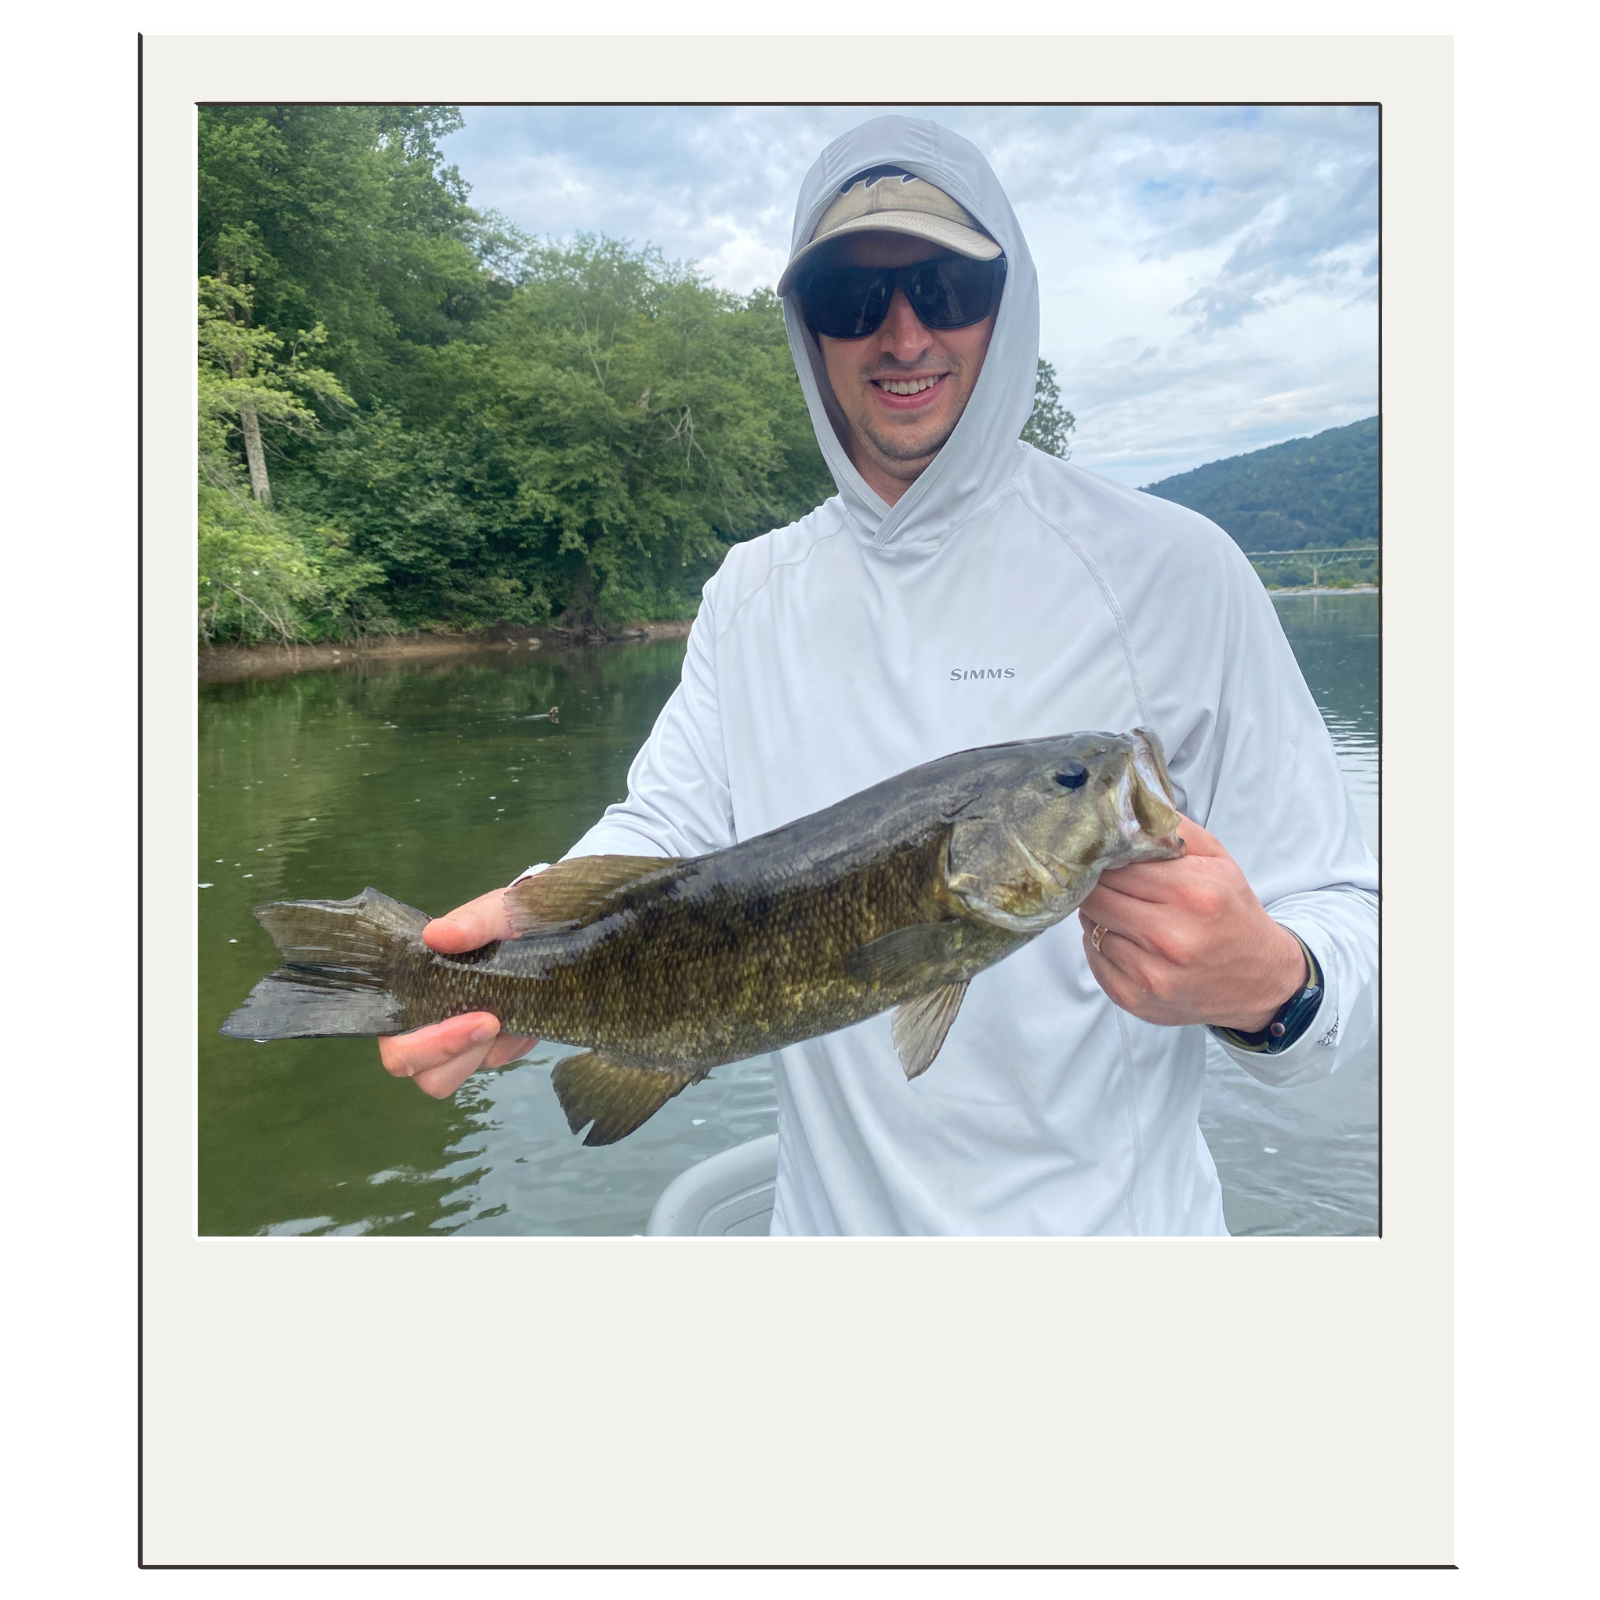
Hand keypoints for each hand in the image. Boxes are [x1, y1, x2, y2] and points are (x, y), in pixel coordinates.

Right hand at [377, 886, 537, 1098]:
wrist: (545, 930)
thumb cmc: (507, 919)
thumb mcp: (496, 913)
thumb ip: (471, 922)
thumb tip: (436, 934)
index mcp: (410, 994)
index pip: (396, 1044)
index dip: (429, 1045)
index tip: (479, 1018)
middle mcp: (424, 1025)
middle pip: (420, 1073)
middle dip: (455, 1053)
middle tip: (495, 1021)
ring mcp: (456, 1041)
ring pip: (450, 1078)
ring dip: (483, 1053)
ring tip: (510, 1017)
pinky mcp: (487, 1047)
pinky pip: (495, 1061)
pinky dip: (513, 1044)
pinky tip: (526, 1013)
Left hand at [1078, 815, 1306, 1032]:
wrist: (1260, 981)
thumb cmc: (1232, 913)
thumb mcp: (1217, 860)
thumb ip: (1172, 829)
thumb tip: (1126, 804)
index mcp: (1192, 893)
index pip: (1117, 864)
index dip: (1106, 857)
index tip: (1104, 855)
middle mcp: (1171, 936)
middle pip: (1096, 895)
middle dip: (1096, 884)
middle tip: (1107, 882)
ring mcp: (1151, 973)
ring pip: (1090, 926)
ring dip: (1099, 915)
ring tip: (1125, 912)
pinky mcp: (1135, 998)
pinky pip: (1093, 958)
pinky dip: (1102, 944)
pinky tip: (1127, 940)